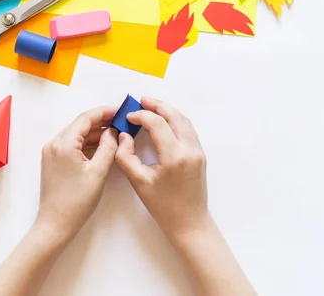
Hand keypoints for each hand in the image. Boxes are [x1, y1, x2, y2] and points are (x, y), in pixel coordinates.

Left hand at [36, 106, 117, 241]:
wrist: (55, 224)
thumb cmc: (77, 201)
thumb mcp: (98, 172)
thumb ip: (108, 147)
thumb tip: (113, 131)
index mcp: (63, 143)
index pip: (86, 118)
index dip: (105, 112)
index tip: (122, 111)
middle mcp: (54, 143)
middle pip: (81, 125)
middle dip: (102, 122)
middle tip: (123, 122)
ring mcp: (52, 152)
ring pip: (77, 135)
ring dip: (96, 133)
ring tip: (117, 134)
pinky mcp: (54, 161)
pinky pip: (73, 145)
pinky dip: (88, 144)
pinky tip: (103, 147)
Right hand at [115, 97, 209, 238]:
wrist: (189, 222)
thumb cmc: (162, 206)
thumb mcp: (138, 182)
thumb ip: (126, 156)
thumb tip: (123, 136)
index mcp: (174, 156)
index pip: (157, 124)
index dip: (141, 116)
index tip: (128, 117)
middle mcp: (190, 150)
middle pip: (175, 116)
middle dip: (157, 106)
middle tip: (141, 101)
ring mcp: (198, 151)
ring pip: (184, 121)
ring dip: (168, 111)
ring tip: (151, 107)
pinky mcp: (200, 154)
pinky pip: (188, 130)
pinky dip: (176, 121)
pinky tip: (164, 122)